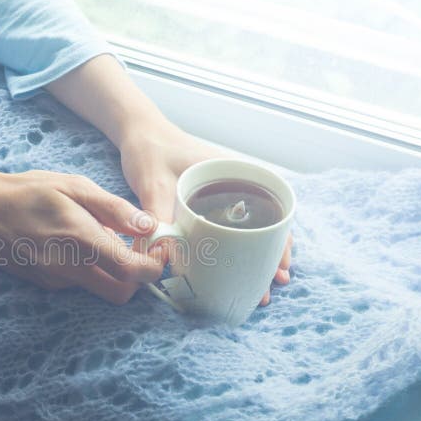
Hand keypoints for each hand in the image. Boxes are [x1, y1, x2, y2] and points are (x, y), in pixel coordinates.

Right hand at [0, 144, 165, 304]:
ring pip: (101, 289)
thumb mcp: (75, 187)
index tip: (158, 251)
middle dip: (138, 279)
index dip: (154, 267)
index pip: (134, 273)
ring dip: (114, 273)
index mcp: (83, 242)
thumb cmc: (30, 192)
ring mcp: (57, 280)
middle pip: (122, 294)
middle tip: (138, 251)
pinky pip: (80, 283)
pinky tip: (81, 244)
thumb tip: (149, 225)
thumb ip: (114, 209)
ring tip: (107, 239)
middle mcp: (72, 269)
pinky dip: (91, 269)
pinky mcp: (46, 283)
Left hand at [118, 119, 292, 305]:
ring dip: (258, 255)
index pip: (273, 209)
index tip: (280, 268)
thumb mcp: (152, 183)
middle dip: (273, 256)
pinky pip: (232, 227)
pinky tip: (235, 269)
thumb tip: (164, 256)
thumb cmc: (150, 151)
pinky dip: (237, 247)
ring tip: (261, 287)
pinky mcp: (211, 202)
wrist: (140, 134)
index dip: (281, 242)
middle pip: (267, 223)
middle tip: (272, 287)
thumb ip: (158, 216)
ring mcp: (226, 193)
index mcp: (234, 172)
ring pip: (252, 228)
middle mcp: (236, 182)